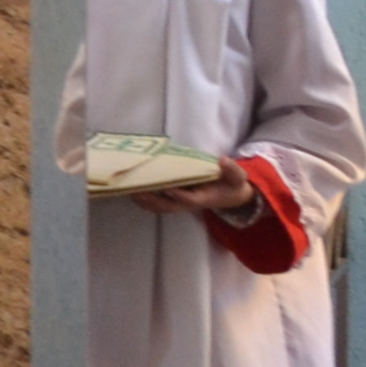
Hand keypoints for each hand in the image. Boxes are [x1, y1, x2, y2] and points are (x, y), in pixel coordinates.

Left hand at [135, 171, 262, 222]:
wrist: (231, 196)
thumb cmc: (232, 185)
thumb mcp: (237, 177)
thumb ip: (232, 170)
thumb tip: (222, 160)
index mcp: (204, 198)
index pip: (188, 198)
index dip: (178, 194)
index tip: (167, 187)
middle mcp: (188, 203)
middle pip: (167, 206)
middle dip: (151, 199)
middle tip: (136, 189)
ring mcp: (180, 203)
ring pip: (159, 206)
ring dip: (144, 200)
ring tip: (127, 189)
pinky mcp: (175, 200)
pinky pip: (157, 203)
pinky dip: (144, 199)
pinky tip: (132, 189)